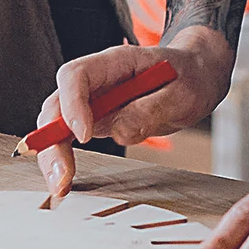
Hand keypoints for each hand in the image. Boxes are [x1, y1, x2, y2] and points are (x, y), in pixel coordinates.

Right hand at [35, 30, 233, 197]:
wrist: (196, 76)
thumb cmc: (190, 77)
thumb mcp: (183, 93)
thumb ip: (151, 109)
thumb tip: (120, 133)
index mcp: (115, 62)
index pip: (77, 75)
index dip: (73, 105)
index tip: (84, 136)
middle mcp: (97, 81)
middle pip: (56, 103)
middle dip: (51, 139)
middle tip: (62, 174)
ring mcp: (94, 102)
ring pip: (56, 124)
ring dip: (52, 154)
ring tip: (60, 185)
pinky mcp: (97, 121)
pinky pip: (69, 138)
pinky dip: (63, 159)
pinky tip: (65, 180)